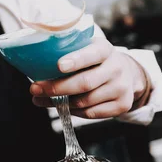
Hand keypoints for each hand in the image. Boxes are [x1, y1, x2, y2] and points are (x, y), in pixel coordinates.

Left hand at [29, 37, 147, 118]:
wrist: (126, 73)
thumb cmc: (96, 60)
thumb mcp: (87, 48)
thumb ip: (68, 53)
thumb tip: (37, 64)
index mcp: (105, 49)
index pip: (92, 54)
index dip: (76, 60)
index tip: (59, 65)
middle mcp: (116, 68)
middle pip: (85, 83)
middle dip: (57, 88)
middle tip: (35, 89)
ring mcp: (121, 88)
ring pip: (85, 101)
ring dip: (60, 103)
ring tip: (42, 99)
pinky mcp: (122, 105)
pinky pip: (91, 113)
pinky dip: (73, 111)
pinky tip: (62, 106)